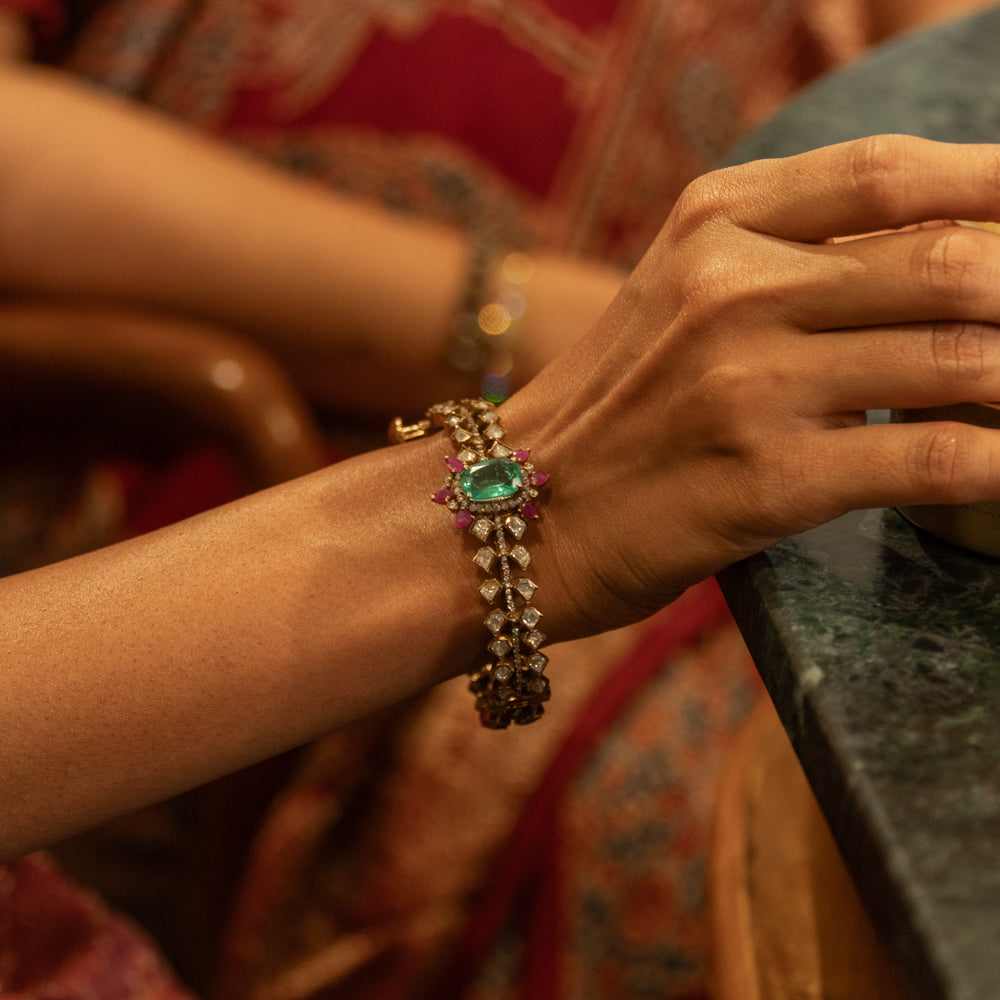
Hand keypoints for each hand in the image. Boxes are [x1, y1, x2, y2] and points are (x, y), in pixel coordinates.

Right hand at [506, 136, 999, 635]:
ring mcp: (748, 384)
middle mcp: (732, 290)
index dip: (995, 183)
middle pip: (950, 263)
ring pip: (960, 360)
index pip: (887, 173)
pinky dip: (997, 461)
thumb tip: (942, 251)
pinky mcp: (765, 480)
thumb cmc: (615, 407)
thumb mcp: (678, 297)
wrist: (520, 510)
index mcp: (711, 225)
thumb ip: (789, 260)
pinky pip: (931, 459)